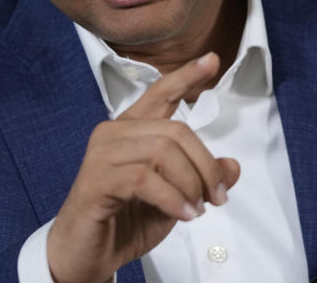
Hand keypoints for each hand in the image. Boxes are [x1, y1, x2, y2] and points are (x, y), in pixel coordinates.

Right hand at [46, 52, 240, 282]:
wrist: (84, 256)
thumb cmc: (123, 222)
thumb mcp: (175, 199)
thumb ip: (199, 179)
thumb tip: (232, 166)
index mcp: (131, 130)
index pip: (160, 93)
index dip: (186, 76)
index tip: (211, 60)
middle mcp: (113, 134)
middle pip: (175, 131)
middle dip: (205, 166)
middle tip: (217, 196)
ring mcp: (102, 155)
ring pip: (162, 152)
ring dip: (190, 184)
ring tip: (196, 209)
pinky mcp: (96, 180)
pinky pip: (145, 178)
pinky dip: (172, 198)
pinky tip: (182, 214)